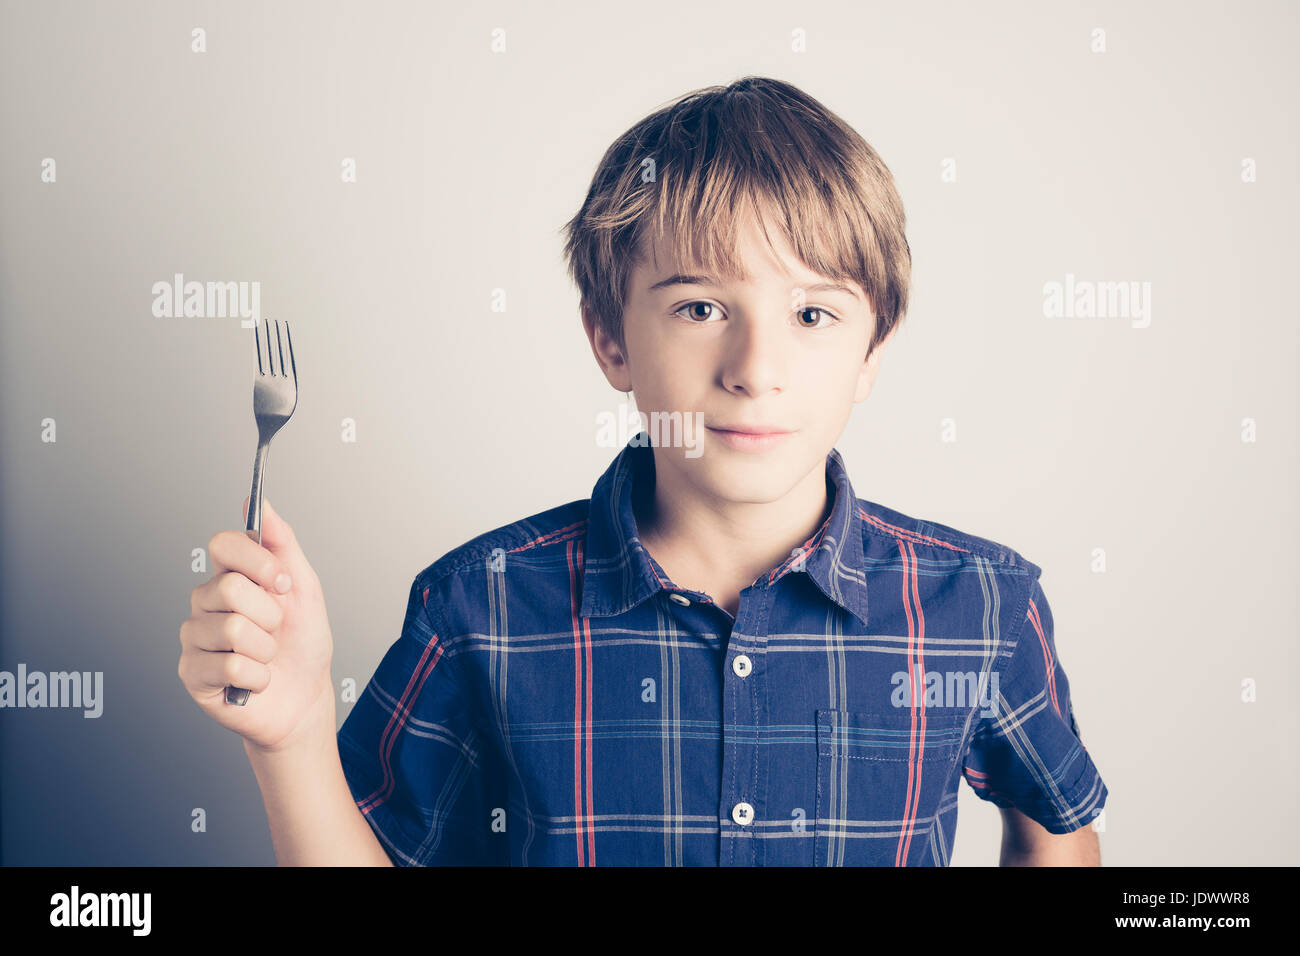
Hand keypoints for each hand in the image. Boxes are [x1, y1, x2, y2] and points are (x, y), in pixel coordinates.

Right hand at [178, 496, 335, 752]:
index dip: (258, 562)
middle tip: (276, 630)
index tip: (282, 583)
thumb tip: (260, 503)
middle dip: (269, 613)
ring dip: (266, 648)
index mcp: (231, 577)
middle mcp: (206, 603)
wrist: (305, 698)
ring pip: (232, 629)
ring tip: (266, 656)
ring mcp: (194, 637)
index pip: (223, 545)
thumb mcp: (304, 589)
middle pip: (230, 588)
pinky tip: (255, 679)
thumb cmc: (303, 644)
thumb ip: (282, 544)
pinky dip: (257, 676)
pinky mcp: (191, 672)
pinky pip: (230, 665)